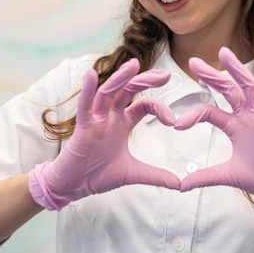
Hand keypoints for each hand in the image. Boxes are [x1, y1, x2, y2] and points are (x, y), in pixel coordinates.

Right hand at [28, 59, 179, 209]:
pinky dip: (87, 90)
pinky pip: (84, 106)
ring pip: (108, 93)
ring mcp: (95, 120)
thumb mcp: (133, 174)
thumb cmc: (97, 175)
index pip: (142, 105)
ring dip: (120, 78)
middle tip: (165, 75)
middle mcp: (109, 117)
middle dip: (145, 81)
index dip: (159, 108)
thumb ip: (156, 176)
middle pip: (128, 91)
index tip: (173, 120)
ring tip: (134, 65)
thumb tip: (179, 184)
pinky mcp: (82, 128)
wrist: (73, 187)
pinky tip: (91, 75)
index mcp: (122, 124)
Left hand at [176, 47, 253, 231]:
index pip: (211, 112)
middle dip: (211, 76)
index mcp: (236, 126)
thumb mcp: (228, 175)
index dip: (194, 115)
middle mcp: (248, 117)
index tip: (176, 124)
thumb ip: (205, 177)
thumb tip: (180, 186)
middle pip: (227, 91)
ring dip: (236, 70)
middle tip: (193, 61)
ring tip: (223, 52)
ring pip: (248, 88)